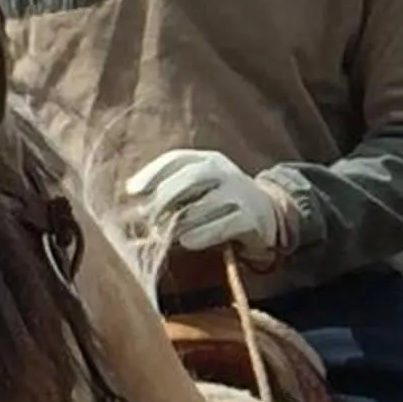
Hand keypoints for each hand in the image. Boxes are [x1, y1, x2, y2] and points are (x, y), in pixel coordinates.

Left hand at [124, 148, 293, 262]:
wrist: (269, 215)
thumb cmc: (221, 203)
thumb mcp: (199, 189)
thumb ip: (170, 191)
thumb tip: (134, 201)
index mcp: (210, 160)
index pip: (178, 159)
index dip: (153, 173)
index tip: (133, 192)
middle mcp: (226, 172)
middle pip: (192, 177)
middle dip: (165, 197)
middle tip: (149, 217)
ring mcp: (241, 194)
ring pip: (204, 205)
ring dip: (179, 222)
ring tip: (166, 234)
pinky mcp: (251, 219)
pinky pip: (222, 226)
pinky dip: (201, 235)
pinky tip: (187, 241)